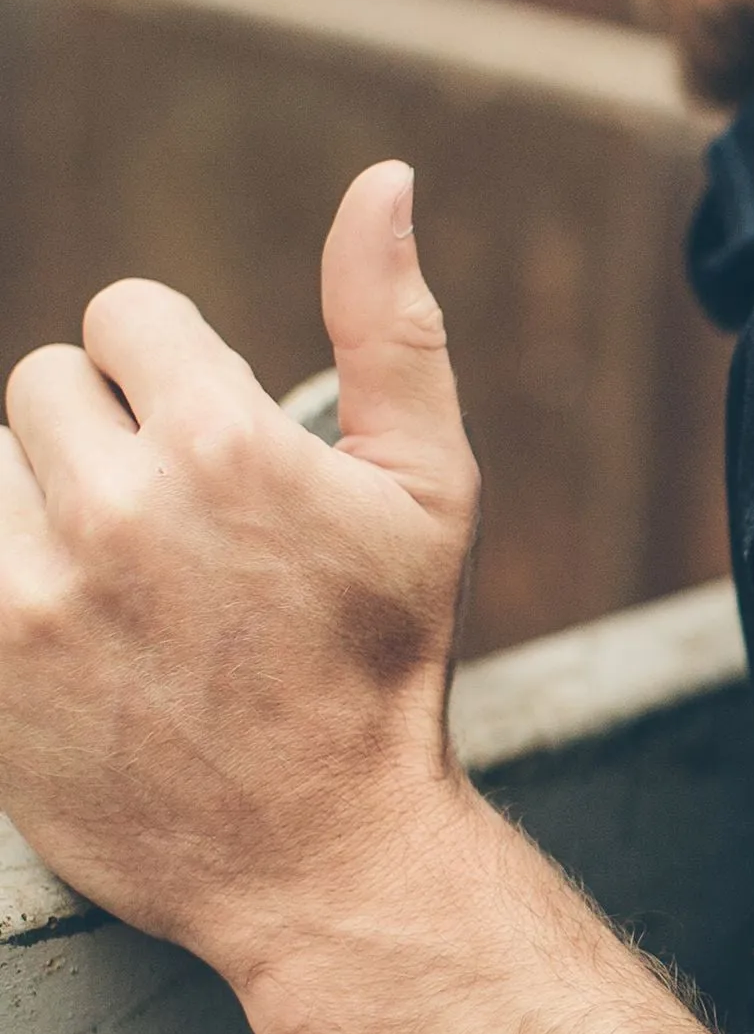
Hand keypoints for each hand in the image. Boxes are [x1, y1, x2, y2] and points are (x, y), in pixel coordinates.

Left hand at [0, 161, 477, 981]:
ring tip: (124, 594)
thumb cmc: (385, 670)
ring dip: (44, 508)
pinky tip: (74, 629)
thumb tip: (384, 178)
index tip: (215, 459)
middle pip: (42, 381)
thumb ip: (394, 329)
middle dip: (107, 439)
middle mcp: (118, 507)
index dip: (176, 379)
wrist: (322, 855)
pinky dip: (6, 574)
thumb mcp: (431, 498)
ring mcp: (30, 591)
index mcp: (229, 446)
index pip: (126, 315)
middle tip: (177, 538)